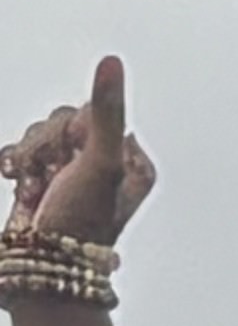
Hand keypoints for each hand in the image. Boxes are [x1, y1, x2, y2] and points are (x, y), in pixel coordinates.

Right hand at [5, 55, 154, 245]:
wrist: (43, 264)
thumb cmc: (79, 218)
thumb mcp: (99, 159)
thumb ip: (107, 111)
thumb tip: (112, 61)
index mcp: (133, 160)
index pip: (93, 112)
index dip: (75, 132)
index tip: (76, 161)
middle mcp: (107, 164)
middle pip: (63, 120)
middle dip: (47, 145)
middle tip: (50, 178)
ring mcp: (73, 172)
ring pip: (39, 134)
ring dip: (30, 158)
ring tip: (34, 188)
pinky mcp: (44, 179)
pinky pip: (21, 150)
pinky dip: (16, 165)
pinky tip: (18, 186)